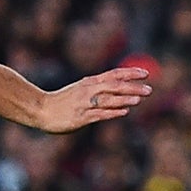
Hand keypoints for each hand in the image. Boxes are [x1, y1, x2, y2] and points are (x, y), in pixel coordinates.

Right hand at [34, 66, 152, 132]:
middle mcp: (88, 90)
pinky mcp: (81, 117)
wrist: (41, 109)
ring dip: (124, 99)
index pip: (114, 74)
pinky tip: (124, 112)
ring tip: (139, 99)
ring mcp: (85, 104)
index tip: (145, 73)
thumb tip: (117, 85)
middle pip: (114, 86)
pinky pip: (99, 114)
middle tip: (149, 89)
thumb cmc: (63, 100)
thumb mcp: (80, 89)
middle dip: (132, 87)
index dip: (130, 73)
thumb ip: (97, 87)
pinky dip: (112, 112)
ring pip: (108, 99)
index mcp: (90, 82)